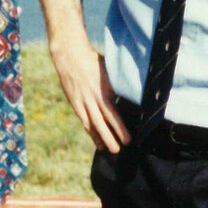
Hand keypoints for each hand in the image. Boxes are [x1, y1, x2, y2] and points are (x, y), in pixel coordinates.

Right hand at [39, 0, 129, 152]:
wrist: (70, 57)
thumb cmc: (94, 61)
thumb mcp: (110, 70)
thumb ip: (120, 83)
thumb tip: (137, 90)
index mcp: (103, 91)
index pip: (113, 113)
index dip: (120, 127)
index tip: (129, 139)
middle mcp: (92, 99)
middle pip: (102, 122)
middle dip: (110, 137)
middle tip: (119, 150)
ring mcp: (82, 103)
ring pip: (92, 124)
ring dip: (100, 138)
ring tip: (109, 150)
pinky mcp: (75, 104)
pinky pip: (84, 122)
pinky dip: (91, 133)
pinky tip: (97, 143)